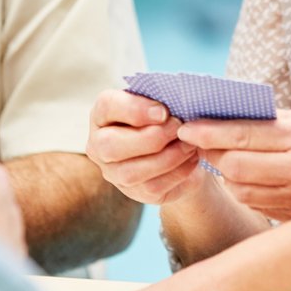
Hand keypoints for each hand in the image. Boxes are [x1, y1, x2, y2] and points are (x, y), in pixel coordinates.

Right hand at [86, 89, 204, 204]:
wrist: (183, 147)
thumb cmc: (168, 116)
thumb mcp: (163, 101)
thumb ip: (160, 98)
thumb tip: (173, 104)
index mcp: (103, 113)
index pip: (108, 106)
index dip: (135, 109)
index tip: (164, 111)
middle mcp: (99, 145)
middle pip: (110, 145)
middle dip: (150, 137)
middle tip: (178, 128)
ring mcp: (113, 172)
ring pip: (131, 172)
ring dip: (167, 157)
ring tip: (190, 144)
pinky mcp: (134, 192)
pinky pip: (152, 187)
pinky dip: (177, 172)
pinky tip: (191, 159)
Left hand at [178, 109, 290, 220]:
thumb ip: (285, 121)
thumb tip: (242, 117)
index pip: (243, 134)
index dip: (209, 132)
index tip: (187, 128)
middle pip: (234, 165)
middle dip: (215, 154)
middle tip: (205, 145)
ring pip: (242, 190)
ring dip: (230, 176)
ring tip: (232, 162)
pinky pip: (260, 207)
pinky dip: (249, 194)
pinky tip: (254, 182)